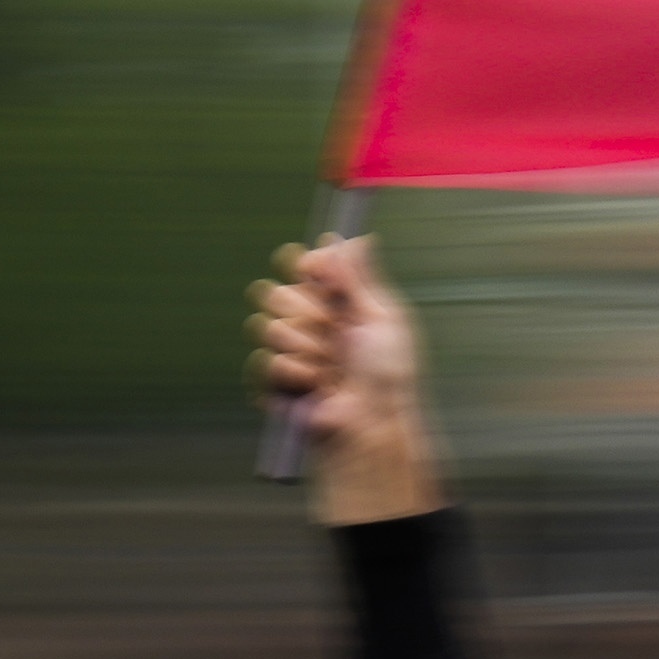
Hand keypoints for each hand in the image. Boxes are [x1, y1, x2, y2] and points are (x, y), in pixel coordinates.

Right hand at [248, 232, 439, 524]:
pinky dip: (298, 374)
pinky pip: (268, 362)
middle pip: (274, 291)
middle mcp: (308, 324)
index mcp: (334, 303)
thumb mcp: (383, 318)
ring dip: (308, 348)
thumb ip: (360, 277)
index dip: (303, 266)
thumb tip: (352, 236)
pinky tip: (318, 388)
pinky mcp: (276, 384)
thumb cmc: (390, 374)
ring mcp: (290, 353)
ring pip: (269, 326)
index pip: (299, 268)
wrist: (376, 422)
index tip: (316, 271)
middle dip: (307, 311)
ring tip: (333, 368)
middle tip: (336, 332)